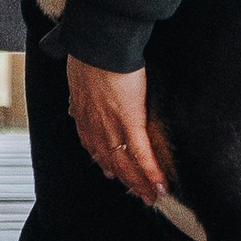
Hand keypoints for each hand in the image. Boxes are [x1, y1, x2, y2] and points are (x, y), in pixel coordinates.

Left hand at [68, 58, 165, 200]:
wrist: (99, 44)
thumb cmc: (89, 51)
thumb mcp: (80, 72)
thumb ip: (83, 86)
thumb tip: (80, 89)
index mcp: (83, 115)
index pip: (93, 147)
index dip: (104, 161)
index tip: (112, 171)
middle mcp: (95, 128)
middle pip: (110, 162)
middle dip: (124, 180)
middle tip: (136, 193)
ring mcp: (112, 127)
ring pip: (126, 165)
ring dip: (139, 184)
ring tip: (151, 196)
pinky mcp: (130, 123)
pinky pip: (142, 155)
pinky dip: (151, 173)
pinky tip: (161, 186)